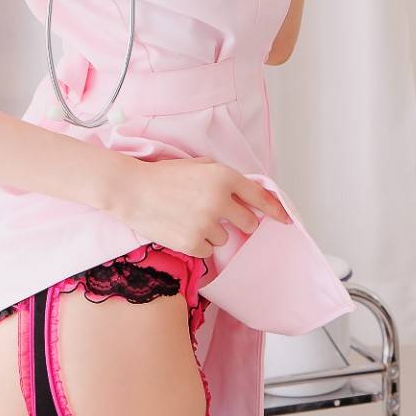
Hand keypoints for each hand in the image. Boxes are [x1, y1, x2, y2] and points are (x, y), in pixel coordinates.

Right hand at [104, 155, 292, 257]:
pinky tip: (180, 228)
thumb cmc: (163, 175)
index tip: (284, 219)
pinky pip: (208, 250)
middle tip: (219, 216)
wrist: (131, 190)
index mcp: (223, 176)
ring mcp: (206, 223)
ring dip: (212, 231)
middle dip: (240, 222)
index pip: (259, 196)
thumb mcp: (198, 165)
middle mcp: (218, 200)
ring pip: (225, 238)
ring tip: (187, 217)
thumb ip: (223, 177)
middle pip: (248, 223)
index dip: (275, 209)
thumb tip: (244, 194)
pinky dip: (197, 243)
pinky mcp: (192, 243)